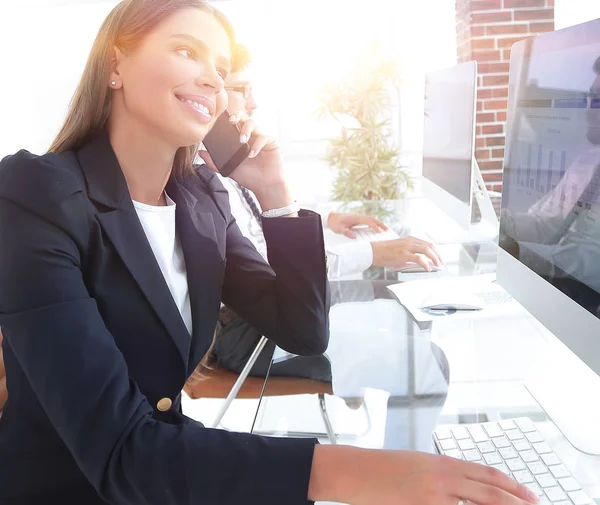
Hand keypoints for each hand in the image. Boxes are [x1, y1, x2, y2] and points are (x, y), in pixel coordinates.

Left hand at [198, 111, 292, 209]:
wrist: (265, 186)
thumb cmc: (249, 177)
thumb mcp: (228, 169)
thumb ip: (214, 162)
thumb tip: (201, 153)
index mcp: (240, 139)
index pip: (234, 123)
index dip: (228, 118)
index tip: (221, 121)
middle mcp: (251, 136)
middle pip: (244, 118)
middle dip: (237, 116)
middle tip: (231, 122)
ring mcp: (261, 138)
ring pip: (254, 123)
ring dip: (246, 129)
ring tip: (242, 141)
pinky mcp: (271, 142)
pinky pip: (264, 137)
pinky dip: (257, 144)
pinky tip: (252, 154)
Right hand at [309, 446, 538, 504]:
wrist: (355, 470)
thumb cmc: (381, 468)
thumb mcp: (416, 464)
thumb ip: (441, 474)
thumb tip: (463, 487)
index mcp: (442, 462)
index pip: (486, 473)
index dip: (510, 485)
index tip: (529, 495)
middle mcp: (443, 476)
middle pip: (490, 490)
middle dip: (516, 501)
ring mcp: (434, 494)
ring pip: (479, 503)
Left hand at [327, 212, 386, 237]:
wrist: (331, 217)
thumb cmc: (335, 223)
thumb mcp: (339, 229)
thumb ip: (346, 232)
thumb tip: (354, 236)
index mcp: (355, 218)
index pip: (367, 221)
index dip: (374, 226)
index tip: (379, 231)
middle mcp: (358, 216)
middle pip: (372, 219)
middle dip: (380, 224)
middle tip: (387, 229)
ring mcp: (358, 217)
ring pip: (371, 219)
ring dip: (378, 223)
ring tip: (385, 228)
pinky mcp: (358, 219)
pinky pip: (368, 220)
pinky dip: (374, 223)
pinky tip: (377, 227)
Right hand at [371, 236, 442, 269]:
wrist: (372, 251)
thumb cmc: (383, 252)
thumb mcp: (399, 249)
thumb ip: (409, 253)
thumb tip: (419, 262)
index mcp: (410, 239)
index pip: (428, 244)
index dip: (436, 251)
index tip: (440, 257)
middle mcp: (410, 241)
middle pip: (430, 246)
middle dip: (438, 255)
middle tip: (442, 263)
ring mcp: (407, 247)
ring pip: (427, 251)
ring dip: (435, 258)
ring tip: (438, 265)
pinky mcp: (403, 254)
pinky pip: (418, 258)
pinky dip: (425, 264)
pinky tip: (428, 268)